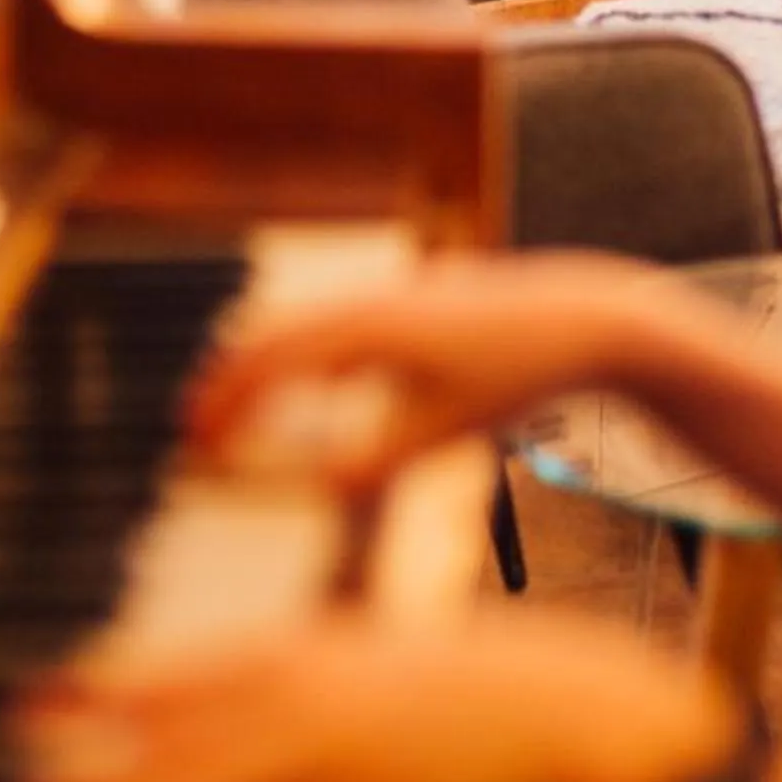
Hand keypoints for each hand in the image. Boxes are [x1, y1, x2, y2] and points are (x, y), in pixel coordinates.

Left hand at [11, 605, 740, 781]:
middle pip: (164, 734)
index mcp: (298, 646)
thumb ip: (290, 678)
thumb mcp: (364, 656)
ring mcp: (331, 749)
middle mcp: (299, 688)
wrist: (562, 702)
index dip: (92, 691)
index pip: (172, 670)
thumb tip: (219, 693)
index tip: (23, 709)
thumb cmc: (460, 681)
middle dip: (85, 771)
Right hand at [187, 251, 698, 484]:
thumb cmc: (518, 374)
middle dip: (231, 379)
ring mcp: (394, 290)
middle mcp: (371, 299)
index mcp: (367, 327)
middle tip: (193, 424)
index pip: (272, 362)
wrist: (588, 319)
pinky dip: (307, 348)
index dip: (229, 403)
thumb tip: (318, 491)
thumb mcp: (445, 432)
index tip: (199, 443)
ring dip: (266, 360)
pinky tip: (309, 378)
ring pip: (307, 321)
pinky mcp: (416, 297)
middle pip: (275, 332)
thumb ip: (377, 465)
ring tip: (236, 402)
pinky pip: (340, 319)